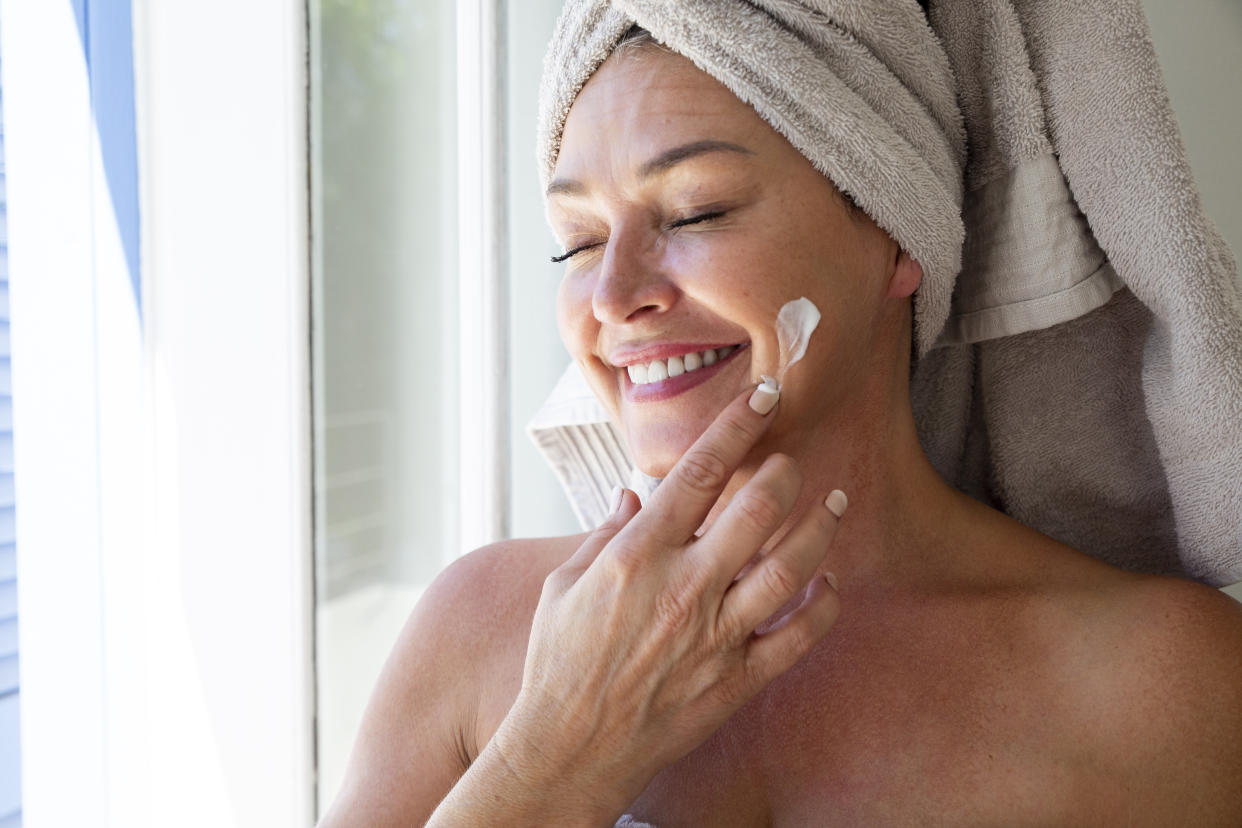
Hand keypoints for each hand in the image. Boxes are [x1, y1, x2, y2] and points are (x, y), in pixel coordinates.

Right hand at [490, 383, 845, 821]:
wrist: (570, 747)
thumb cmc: (559, 662)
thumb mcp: (563, 585)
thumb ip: (604, 533)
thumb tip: (632, 495)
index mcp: (637, 555)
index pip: (699, 471)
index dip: (738, 424)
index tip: (765, 395)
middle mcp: (684, 588)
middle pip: (758, 510)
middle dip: (785, 472)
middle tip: (793, 460)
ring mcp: (716, 636)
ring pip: (791, 569)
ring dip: (821, 528)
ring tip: (834, 502)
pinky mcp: (737, 679)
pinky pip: (798, 637)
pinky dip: (824, 607)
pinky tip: (830, 583)